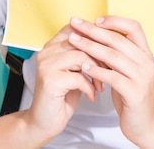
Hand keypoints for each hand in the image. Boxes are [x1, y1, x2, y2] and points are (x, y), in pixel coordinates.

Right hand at [26, 24, 103, 143]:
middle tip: (110, 68)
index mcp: (52, 46)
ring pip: (81, 56)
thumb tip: (106, 43)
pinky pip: (78, 77)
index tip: (109, 49)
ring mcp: (46, 65)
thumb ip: (82, 55)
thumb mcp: (74, 71)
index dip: (94, 37)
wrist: (43, 123)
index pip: (75, 29)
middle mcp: (47, 51)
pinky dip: (89, 87)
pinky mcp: (50, 80)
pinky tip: (91, 95)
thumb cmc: (61, 97)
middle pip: (81, 41)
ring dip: (96, 71)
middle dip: (100, 55)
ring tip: (100, 84)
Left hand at [68, 16, 153, 146]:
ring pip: (113, 56)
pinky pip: (112, 77)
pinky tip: (84, 65)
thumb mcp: (128, 70)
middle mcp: (146, 62)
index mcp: (145, 53)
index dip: (114, 20)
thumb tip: (96, 34)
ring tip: (74, 41)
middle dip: (94, 30)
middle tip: (76, 23)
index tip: (95, 19)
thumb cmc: (132, 95)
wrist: (147, 126)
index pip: (133, 27)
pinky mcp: (135, 93)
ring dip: (90, 46)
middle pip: (118, 39)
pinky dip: (97, 70)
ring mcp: (142, 77)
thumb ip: (118, 54)